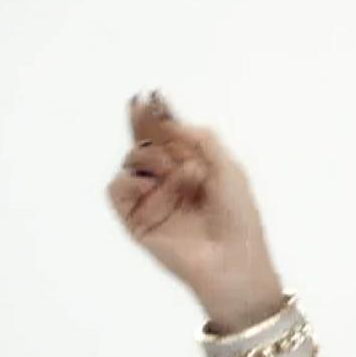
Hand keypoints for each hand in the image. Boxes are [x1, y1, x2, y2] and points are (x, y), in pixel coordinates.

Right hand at [106, 91, 284, 329]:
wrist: (232, 260)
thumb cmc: (239, 218)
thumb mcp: (229, 169)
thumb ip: (203, 140)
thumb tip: (174, 122)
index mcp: (195, 168)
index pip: (170, 137)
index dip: (160, 117)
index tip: (151, 96)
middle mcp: (170, 181)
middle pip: (146, 143)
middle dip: (141, 122)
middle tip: (138, 104)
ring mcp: (152, 199)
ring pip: (132, 162)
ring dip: (149, 157)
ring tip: (175, 170)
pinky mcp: (135, 220)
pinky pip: (117, 189)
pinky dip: (128, 181)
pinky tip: (148, 183)